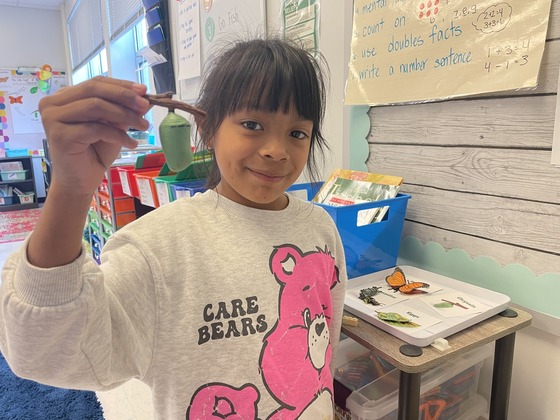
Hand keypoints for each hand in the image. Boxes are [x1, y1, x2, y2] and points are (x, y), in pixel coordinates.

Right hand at [39, 76, 150, 195]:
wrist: (80, 181)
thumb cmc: (94, 153)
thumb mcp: (112, 126)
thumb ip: (123, 110)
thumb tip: (143, 96)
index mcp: (63, 97)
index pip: (95, 82)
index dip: (121, 85)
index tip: (144, 90)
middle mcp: (52, 104)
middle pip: (93, 90)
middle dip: (124, 96)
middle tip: (145, 106)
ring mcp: (52, 119)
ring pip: (95, 106)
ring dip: (124, 115)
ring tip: (143, 126)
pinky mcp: (59, 136)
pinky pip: (96, 128)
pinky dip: (118, 135)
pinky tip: (131, 143)